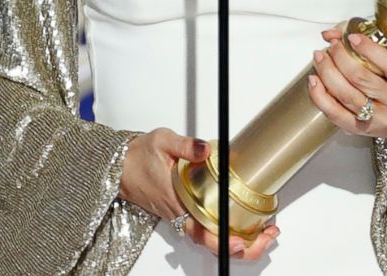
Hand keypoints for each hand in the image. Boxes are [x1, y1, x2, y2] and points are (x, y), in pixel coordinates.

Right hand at [117, 128, 280, 259]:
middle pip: (211, 242)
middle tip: (267, 235)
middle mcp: (180, 215)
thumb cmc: (138, 156)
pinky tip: (244, 224)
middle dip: (242, 246)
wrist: (119, 165)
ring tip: (264, 232)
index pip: (201, 232)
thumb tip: (205, 149)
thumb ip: (186, 145)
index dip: (222, 241)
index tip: (241, 241)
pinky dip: (227, 231)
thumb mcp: (162, 141)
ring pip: (211, 238)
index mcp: (177, 202)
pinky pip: (206, 229)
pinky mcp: (183, 212)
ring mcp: (182, 216)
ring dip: (238, 240)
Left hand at [307, 27, 386, 147]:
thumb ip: (370, 48)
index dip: (369, 49)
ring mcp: (377, 118)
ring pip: (346, 95)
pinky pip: (335, 113)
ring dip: (327, 73)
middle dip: (340, 57)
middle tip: (331, 45)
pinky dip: (320, 96)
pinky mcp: (359, 129)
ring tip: (319, 58)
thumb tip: (333, 33)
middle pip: (362, 79)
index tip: (352, 37)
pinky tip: (314, 81)